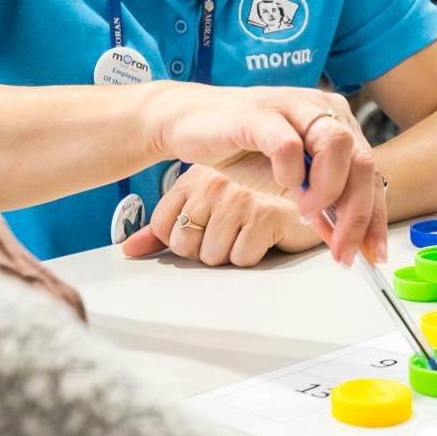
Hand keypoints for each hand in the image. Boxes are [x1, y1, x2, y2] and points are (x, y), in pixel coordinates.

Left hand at [123, 157, 322, 267]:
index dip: (183, 242)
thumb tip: (129, 249)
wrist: (307, 195)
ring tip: (248, 233)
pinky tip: (265, 236)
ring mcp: (239, 198)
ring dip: (232, 254)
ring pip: (213, 255)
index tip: (207, 230)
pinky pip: (241, 258)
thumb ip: (165, 229)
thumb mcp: (205, 210)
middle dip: (207, 251)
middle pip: (185, 246)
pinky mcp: (264, 215)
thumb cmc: (256, 203)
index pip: (164, 229)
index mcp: (196, 177)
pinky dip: (254, 255)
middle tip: (231, 233)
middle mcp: (215, 183)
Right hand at [139, 84, 386, 264]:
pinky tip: (284, 187)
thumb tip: (345, 240)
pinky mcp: (259, 114)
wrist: (191, 121)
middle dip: (357, 214)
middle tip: (341, 248)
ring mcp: (292, 107)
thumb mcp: (290, 180)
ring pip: (336, 144)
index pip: (371, 172)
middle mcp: (320, 109)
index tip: (371, 254)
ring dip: (328, 190)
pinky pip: (289, 142)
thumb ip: (320, 203)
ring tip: (307, 216)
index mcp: (335, 121)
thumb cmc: (241, 148)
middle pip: (362, 161)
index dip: (374, 216)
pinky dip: (292, 172)